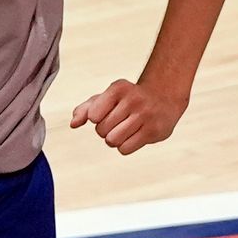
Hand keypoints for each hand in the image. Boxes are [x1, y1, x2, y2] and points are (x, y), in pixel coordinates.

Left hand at [71, 78, 185, 155]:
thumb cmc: (128, 99)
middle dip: (106, 130)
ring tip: (125, 130)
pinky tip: (134, 136)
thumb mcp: (107, 98)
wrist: (163, 98)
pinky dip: (125, 146)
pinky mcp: (154, 130)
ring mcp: (145, 115)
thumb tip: (73, 124)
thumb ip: (85, 109)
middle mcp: (133, 99)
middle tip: (119, 121)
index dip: (96, 118)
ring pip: (112, 141)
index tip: (108, 112)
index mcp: (118, 88)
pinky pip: (125, 149)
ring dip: (115, 140)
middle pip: (102, 130)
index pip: (93, 116)